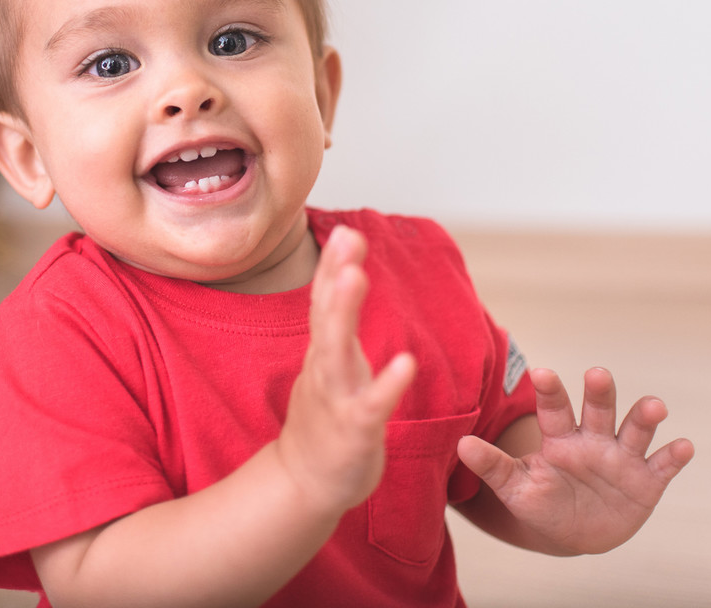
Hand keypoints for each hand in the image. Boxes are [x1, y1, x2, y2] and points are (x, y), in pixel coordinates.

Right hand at [275, 226, 415, 516]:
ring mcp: (337, 399)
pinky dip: (386, 383)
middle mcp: (325, 370)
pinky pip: (372, 404)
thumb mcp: (326, 363)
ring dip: (344, 313)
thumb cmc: (324, 417)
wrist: (304, 481)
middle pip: (326, 317)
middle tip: (345, 238)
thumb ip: (334, 321)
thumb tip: (342, 272)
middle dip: (335, 276)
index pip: (323, 302)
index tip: (344, 231)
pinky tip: (406, 362)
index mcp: (323, 354)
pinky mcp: (355, 429)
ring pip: (338, 352)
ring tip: (355, 276)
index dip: (332, 266)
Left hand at [458, 367, 693, 554]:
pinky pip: (663, 466)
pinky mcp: (647, 482)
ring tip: (654, 407)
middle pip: (598, 409)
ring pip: (635, 430)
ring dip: (645, 418)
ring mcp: (622, 459)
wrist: (572, 533)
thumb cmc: (540, 503)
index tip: (540, 372)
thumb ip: (493, 466)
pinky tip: (684, 446)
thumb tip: (460, 444)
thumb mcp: (515, 488)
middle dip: (600, 391)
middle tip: (597, 373)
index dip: (549, 390)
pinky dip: (674, 457)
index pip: (554, 408)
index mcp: (560, 438)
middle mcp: (593, 440)